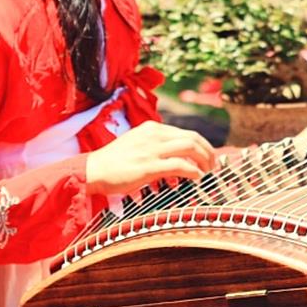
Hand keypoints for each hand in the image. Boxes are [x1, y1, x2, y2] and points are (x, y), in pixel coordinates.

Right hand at [83, 121, 215, 196]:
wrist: (92, 170)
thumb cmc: (114, 162)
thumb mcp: (138, 146)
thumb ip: (157, 149)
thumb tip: (179, 164)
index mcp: (152, 129)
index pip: (186, 133)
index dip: (202, 145)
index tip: (208, 157)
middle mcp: (154, 135)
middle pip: (193, 138)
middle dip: (208, 152)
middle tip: (213, 166)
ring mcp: (152, 149)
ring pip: (190, 148)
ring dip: (204, 161)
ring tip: (208, 173)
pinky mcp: (149, 166)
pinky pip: (180, 165)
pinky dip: (193, 172)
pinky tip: (197, 178)